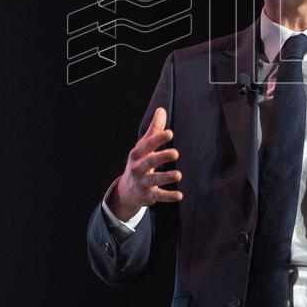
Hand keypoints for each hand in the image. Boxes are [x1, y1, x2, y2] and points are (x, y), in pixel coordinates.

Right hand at [108, 107, 182, 221]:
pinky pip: (158, 196)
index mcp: (137, 154)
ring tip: (178, 175)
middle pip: (149, 162)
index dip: (157, 139)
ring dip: (165, 178)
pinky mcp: (147, 196)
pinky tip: (179, 196)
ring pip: (153, 180)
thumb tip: (161, 109)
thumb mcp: (144, 147)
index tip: (169, 133)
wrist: (127, 190)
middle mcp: (137, 168)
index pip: (147, 145)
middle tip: (176, 153)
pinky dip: (168, 197)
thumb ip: (154, 130)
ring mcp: (141, 183)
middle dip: (161, 157)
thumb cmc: (140, 162)